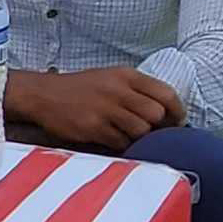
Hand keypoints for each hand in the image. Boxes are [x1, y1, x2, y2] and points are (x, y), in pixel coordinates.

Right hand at [8, 68, 185, 151]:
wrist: (44, 95)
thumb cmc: (82, 89)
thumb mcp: (111, 78)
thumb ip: (137, 91)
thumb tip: (166, 113)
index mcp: (126, 76)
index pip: (166, 93)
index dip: (177, 111)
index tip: (177, 122)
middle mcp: (118, 90)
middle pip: (156, 114)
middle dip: (158, 127)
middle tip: (152, 134)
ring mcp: (106, 109)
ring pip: (141, 131)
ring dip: (139, 138)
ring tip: (128, 136)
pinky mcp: (94, 128)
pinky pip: (121, 143)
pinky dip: (121, 145)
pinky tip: (113, 140)